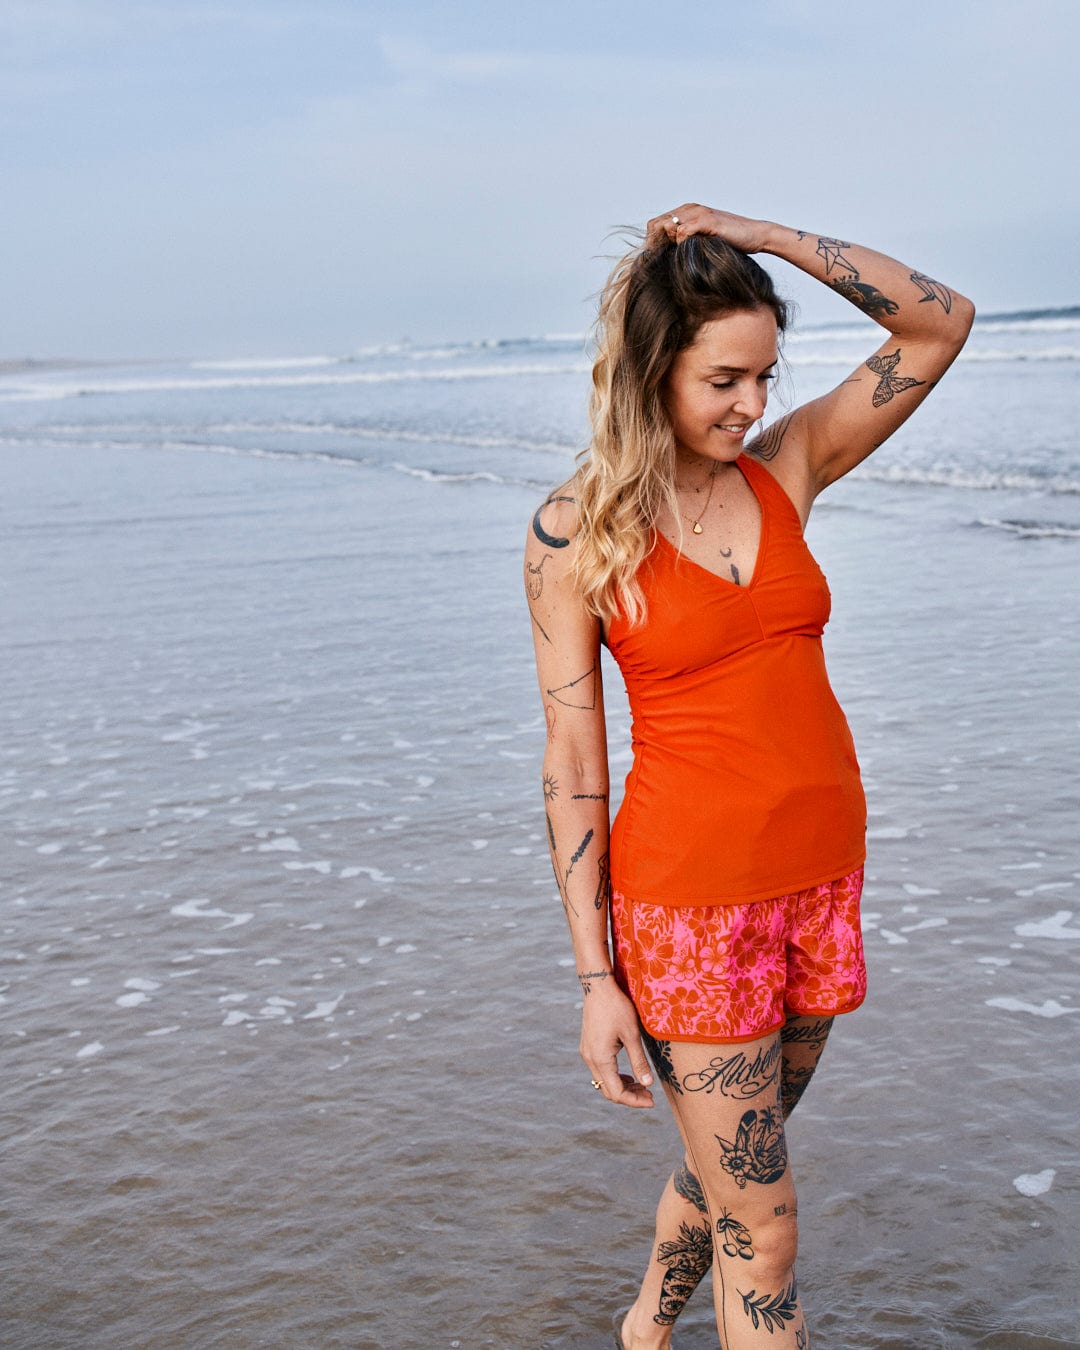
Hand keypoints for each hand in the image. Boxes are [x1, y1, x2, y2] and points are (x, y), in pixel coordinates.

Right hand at [579, 981, 654, 1108]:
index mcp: (601, 1059)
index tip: (652, 1101)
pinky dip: (615, 1076)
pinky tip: (629, 1074)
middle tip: (650, 1095)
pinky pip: (601, 1070)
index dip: (635, 1101)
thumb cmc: (617, 1007)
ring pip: (604, 1082)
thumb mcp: (632, 1034)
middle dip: (630, 1097)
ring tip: (643, 1085)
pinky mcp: (588, 1046)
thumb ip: (639, 1061)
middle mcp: (590, 1059)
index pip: (617, 1093)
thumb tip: (648, 1083)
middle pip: (608, 1091)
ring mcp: (587, 1053)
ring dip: (623, 1087)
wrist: (598, 987)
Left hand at [645, 203, 773, 254]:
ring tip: (674, 259)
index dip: (652, 242)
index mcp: (687, 212)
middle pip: (656, 224)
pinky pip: (683, 232)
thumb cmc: (732, 242)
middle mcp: (690, 209)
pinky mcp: (708, 221)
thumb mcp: (703, 241)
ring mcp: (699, 213)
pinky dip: (681, 244)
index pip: (656, 224)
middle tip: (660, 262)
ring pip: (667, 226)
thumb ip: (687, 242)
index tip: (656, 260)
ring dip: (667, 245)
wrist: (756, 235)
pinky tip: (688, 254)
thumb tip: (667, 257)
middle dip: (655, 244)